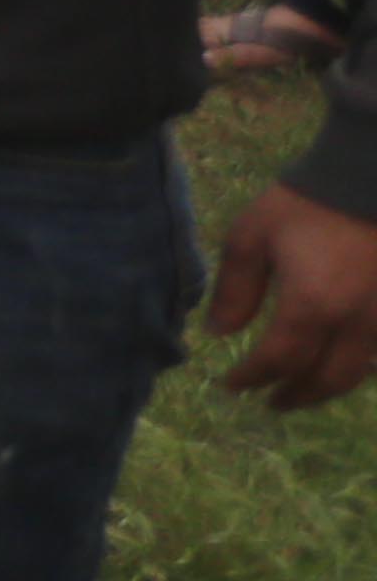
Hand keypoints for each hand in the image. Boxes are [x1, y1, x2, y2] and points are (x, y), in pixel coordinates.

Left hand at [207, 181, 376, 409]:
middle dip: (295, 395)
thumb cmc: (305, 203)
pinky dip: (357, 367)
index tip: (232, 385)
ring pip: (359, 371)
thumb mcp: (252, 237)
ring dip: (327, 387)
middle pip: (326, 379)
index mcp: (313, 306)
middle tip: (271, 402)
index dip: (253, 378)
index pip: (279, 360)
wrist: (368, 177)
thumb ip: (235, 289)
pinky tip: (340, 364)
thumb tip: (219, 332)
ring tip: (302, 390)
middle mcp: (356, 321)